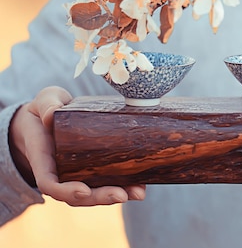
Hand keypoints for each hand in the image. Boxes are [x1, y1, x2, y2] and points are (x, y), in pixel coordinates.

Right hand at [9, 86, 145, 205]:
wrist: (50, 114)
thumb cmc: (46, 108)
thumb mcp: (44, 101)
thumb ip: (46, 106)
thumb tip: (50, 115)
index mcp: (43, 159)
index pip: (50, 184)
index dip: (66, 191)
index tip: (84, 190)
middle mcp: (60, 172)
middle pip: (77, 195)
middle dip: (100, 197)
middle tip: (122, 195)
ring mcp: (77, 173)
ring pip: (93, 193)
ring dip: (116, 196)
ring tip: (138, 193)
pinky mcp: (93, 168)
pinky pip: (105, 182)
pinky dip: (123, 186)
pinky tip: (141, 185)